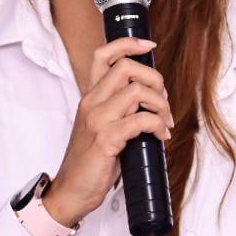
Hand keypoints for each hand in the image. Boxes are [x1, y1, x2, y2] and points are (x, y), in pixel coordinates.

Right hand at [42, 37, 172, 226]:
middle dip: (154, 79)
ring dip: (160, 104)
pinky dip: (158, 125)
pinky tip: (161, 136)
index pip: (102, 55)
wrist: (70, 191)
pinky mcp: (106, 139)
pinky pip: (142, 120)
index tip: (149, 46)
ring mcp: (98, 119)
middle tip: (163, 100)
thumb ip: (120, 110)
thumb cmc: (90, 162)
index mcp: (90, 97)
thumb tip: (151, 99)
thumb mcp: (101, 127)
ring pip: (137, 91)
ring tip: (164, 122)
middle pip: (126, 67)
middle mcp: (92, 103)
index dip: (127, 44)